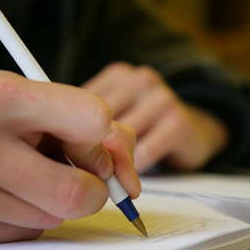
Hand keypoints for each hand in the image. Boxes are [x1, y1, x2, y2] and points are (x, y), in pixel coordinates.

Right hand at [0, 68, 139, 245]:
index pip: (93, 120)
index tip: (90, 140)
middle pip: (78, 192)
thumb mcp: (18, 89)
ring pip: (54, 218)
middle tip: (77, 173)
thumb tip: (123, 171)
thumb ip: (78, 119)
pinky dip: (27, 215)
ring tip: (20, 171)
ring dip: (53, 199)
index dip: (101, 136)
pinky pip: (25, 233)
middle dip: (92, 187)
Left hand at [83, 62, 227, 172]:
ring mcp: (161, 98)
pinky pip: (144, 153)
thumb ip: (88, 121)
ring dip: (116, 164)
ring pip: (121, 141)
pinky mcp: (178, 123)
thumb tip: (53, 144)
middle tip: (91, 175)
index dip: (73, 134)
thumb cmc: (147, 126)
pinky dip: (138, 169)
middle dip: (94, 152)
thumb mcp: (117, 114)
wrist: (196, 131)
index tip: (70, 157)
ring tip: (118, 173)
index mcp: (118, 75)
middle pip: (100, 123)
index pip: (81, 105)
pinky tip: (139, 173)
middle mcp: (140, 80)